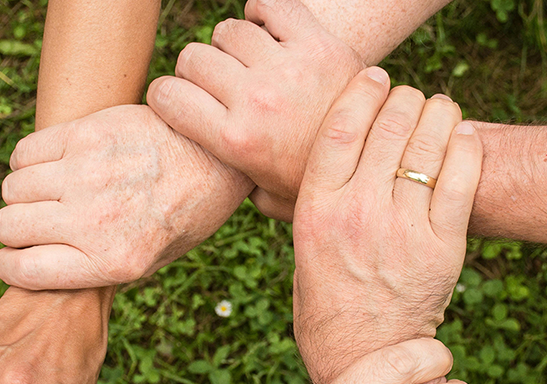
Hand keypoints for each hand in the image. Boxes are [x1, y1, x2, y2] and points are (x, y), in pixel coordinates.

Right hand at [0, 104, 253, 289]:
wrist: (217, 156)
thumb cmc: (184, 213)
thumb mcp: (151, 261)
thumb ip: (97, 269)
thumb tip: (40, 269)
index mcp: (112, 262)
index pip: (22, 270)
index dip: (11, 265)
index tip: (17, 257)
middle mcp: (95, 221)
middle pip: (9, 227)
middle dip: (15, 229)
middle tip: (37, 223)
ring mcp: (88, 174)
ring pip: (13, 188)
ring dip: (23, 194)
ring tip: (49, 192)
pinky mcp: (86, 134)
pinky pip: (25, 152)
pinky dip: (27, 162)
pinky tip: (52, 165)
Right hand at [147, 0, 364, 219]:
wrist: (380, 161)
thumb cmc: (318, 184)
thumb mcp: (268, 200)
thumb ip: (234, 186)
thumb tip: (206, 180)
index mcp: (235, 141)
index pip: (166, 95)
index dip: (165, 96)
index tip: (178, 101)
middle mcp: (256, 100)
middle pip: (193, 58)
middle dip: (196, 71)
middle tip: (217, 85)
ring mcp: (287, 68)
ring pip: (228, 31)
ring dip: (231, 44)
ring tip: (247, 62)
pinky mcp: (319, 44)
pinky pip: (272, 5)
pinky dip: (263, 11)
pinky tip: (268, 30)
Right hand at [292, 68, 480, 383]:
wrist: (363, 358)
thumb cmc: (327, 303)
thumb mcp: (301, 249)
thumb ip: (307, 203)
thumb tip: (300, 162)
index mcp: (316, 209)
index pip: (340, 127)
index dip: (363, 91)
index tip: (376, 77)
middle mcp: (357, 214)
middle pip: (389, 127)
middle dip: (406, 100)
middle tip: (413, 98)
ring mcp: (402, 230)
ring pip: (428, 146)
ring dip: (439, 115)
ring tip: (441, 110)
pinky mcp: (443, 248)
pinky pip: (461, 180)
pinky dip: (466, 149)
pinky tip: (463, 137)